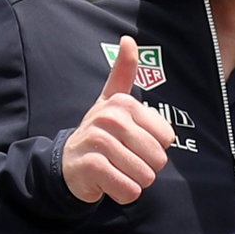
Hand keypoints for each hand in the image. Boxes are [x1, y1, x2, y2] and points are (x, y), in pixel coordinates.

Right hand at [61, 36, 174, 204]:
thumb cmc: (99, 132)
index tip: (133, 144)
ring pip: (144, 176)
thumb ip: (123, 72)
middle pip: (157, 158)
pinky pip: (128, 190)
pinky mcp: (92, 166)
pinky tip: (109, 184)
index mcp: (123, 104)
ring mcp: (99, 141)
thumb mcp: (112, 100)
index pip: (166, 139)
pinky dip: (124, 194)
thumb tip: (128, 39)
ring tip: (116, 171)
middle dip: (146, 168)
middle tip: (125, 161)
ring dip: (134, 182)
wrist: (68, 162)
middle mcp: (110, 118)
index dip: (155, 149)